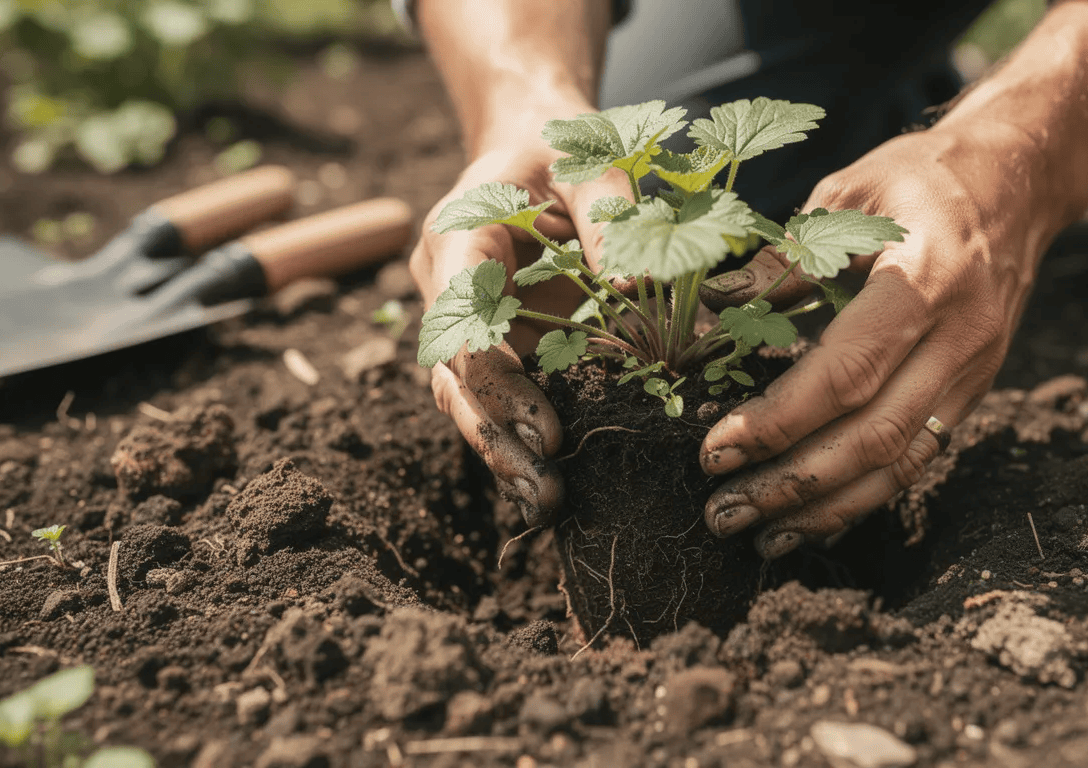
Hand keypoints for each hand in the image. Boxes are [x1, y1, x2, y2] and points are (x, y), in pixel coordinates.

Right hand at [410, 105, 632, 525]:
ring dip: (500, 451)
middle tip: (545, 489)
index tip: (549, 430)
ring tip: (546, 502)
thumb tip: (641, 287)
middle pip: (453, 377)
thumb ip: (612, 216)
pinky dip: (517, 437)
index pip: (458, 323)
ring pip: (463, 398)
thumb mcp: (593, 163)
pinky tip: (552, 482)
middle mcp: (446, 288)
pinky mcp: (492, 343)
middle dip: (496, 437)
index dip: (499, 383)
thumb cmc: (565, 150)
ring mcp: (462, 321)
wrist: (532, 145)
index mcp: (458, 239)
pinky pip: (494, 396)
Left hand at [697, 123, 1057, 557]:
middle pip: (874, 436)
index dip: (780, 421)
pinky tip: (813, 520)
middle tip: (723, 511)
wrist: (1015, 183)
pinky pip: (918, 459)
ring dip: (826, 508)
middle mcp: (960, 337)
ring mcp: (974, 371)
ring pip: (901, 464)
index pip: (848, 373)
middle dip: (793, 484)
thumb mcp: (845, 195)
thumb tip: (713, 312)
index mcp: (925, 279)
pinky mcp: (974, 391)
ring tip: (759, 535)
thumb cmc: (918, 180)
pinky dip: (864, 496)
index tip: (716, 450)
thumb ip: (782, 261)